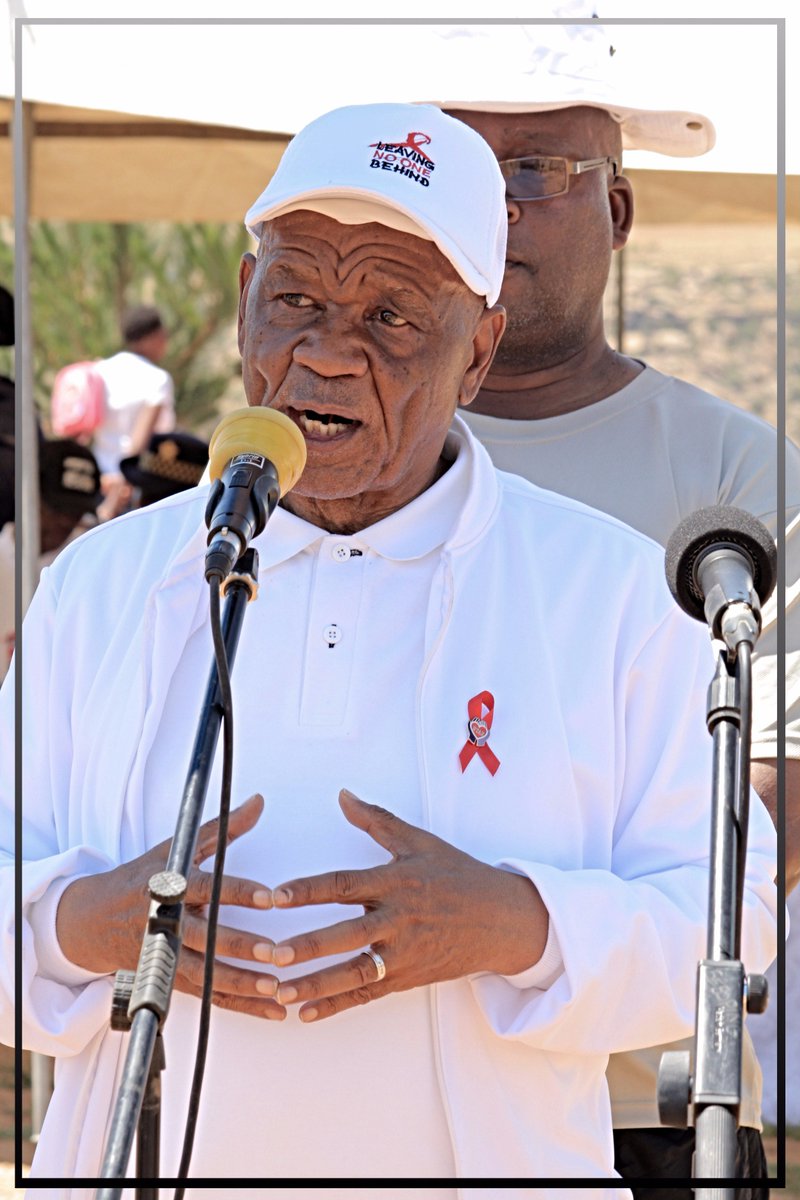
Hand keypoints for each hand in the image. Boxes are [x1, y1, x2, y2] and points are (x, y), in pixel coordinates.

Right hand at [55, 794, 285, 1019]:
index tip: (270, 897)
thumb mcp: (179, 848)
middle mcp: (168, 923)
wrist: (94, 919)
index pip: (209, 888)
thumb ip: (223, 828)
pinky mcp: (171, 979)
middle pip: (206, 938)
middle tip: (273, 952)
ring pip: (206, 975)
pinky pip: (209, 997)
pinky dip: (241, 1005)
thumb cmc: (144, 877)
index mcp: (172, 887)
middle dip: (239, 946)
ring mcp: (168, 956)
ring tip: (275, 987)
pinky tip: (271, 1009)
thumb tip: (259, 801)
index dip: (240, 892)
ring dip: (241, 984)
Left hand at [269, 789, 548, 1022]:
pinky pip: (367, 994)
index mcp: (396, 881)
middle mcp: (399, 918)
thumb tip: (343, 796)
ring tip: (280, 992)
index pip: (344, 884)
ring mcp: (404, 952)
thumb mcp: (419, 842)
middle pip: (346, 934)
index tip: (274, 896)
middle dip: (307, 946)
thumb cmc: (459, 875)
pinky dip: (336, 1005)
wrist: (503, 918)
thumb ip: (376, 820)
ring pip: (354, 972)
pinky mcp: (408, 976)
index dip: (307, 890)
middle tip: (270, 953)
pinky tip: (305, 1013)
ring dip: (316, 983)